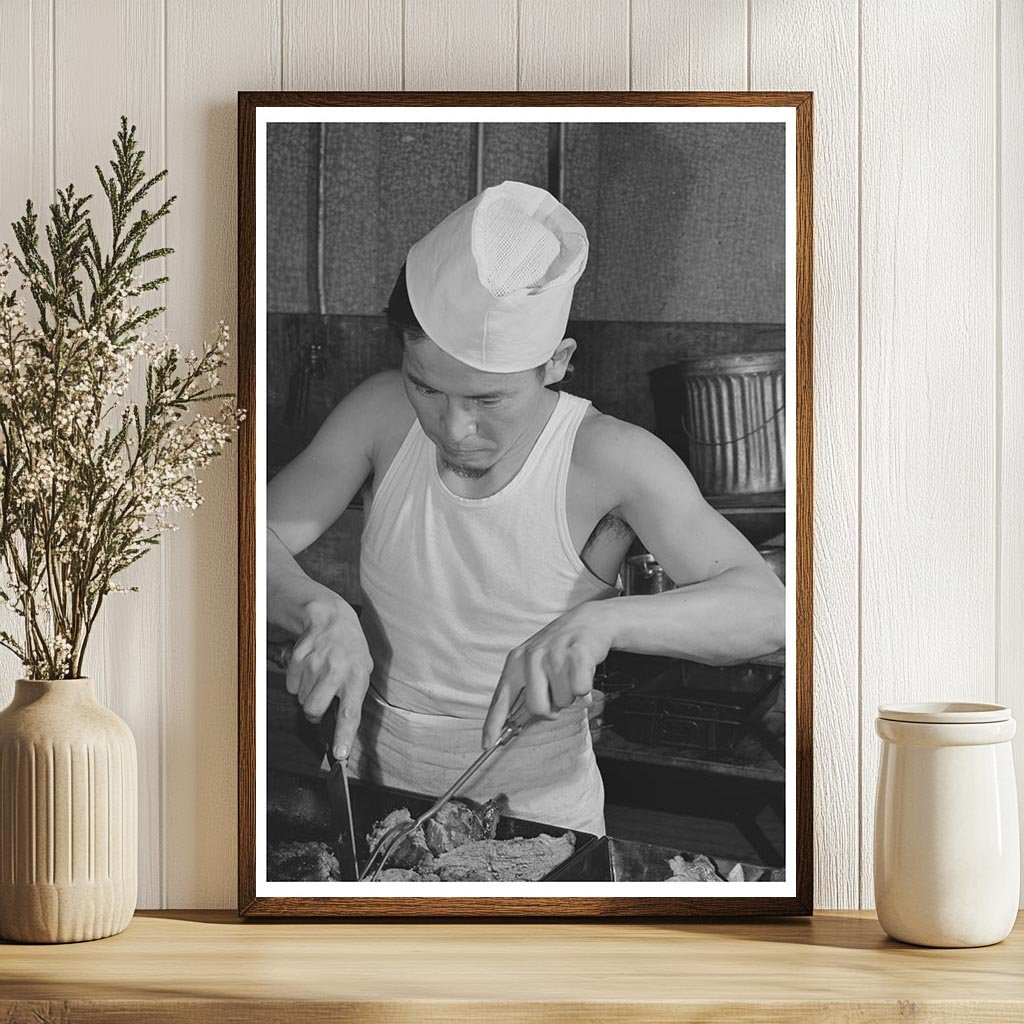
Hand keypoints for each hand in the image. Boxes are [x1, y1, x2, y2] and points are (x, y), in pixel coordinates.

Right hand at [285, 600, 372, 759]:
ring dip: (308, 693)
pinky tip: (310, 668)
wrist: (332, 619)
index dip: (344, 735)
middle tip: (322, 700)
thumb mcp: (362, 670)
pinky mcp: (298, 658)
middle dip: (314, 712)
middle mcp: (336, 671)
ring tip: (320, 676)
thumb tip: (342, 728)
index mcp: (357, 677)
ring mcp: (315, 664)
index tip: (340, 754)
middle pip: (314, 709)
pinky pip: (292, 685)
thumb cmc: (350, 650)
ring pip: (302, 698)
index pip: (350, 713)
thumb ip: (353, 697)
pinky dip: (298, 681)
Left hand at [481, 604, 609, 748]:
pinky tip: (583, 670)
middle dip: (552, 708)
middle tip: (558, 692)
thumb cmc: (560, 647)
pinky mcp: (576, 654)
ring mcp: (553, 655)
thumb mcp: (535, 661)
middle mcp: (531, 657)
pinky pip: (580, 689)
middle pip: (537, 708)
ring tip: (571, 673)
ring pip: (562, 700)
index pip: (501, 698)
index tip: (487, 743)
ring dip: (571, 693)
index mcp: (516, 662)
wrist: (590, 620)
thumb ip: (527, 688)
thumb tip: (523, 719)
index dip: (493, 723)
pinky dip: (585, 686)